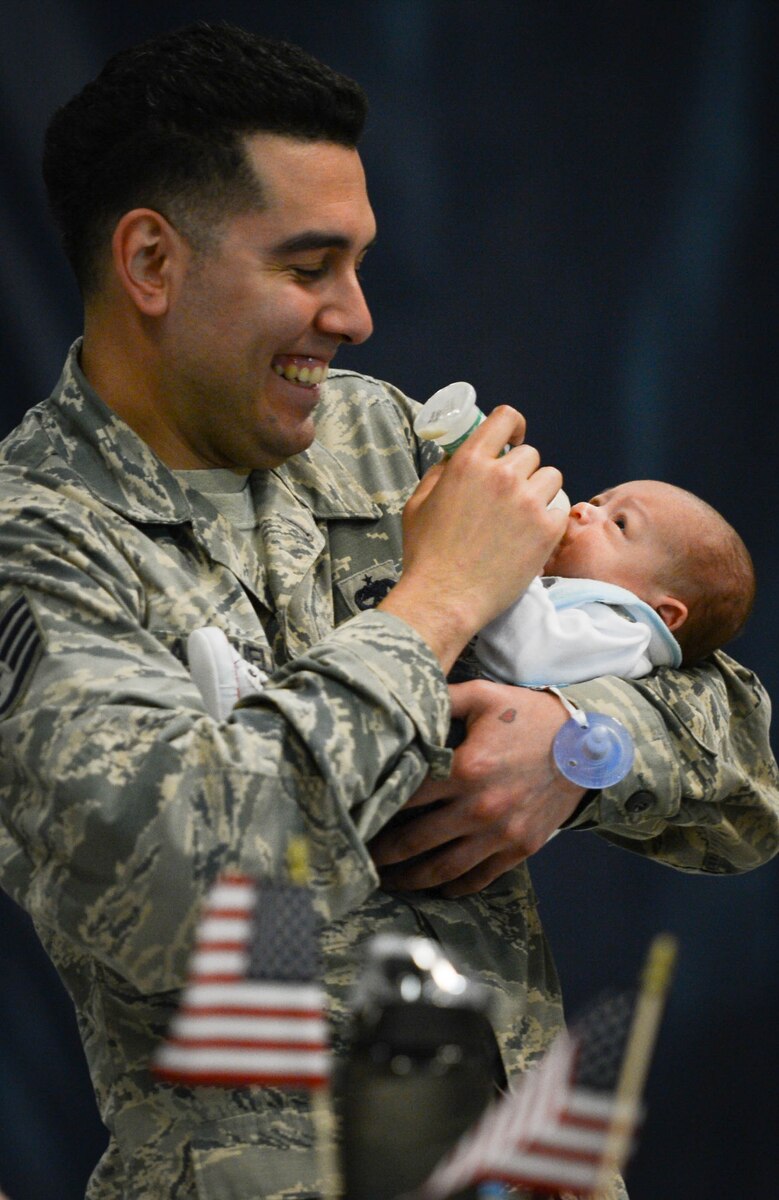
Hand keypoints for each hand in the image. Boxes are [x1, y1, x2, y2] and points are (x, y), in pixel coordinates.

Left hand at [369, 680, 585, 896]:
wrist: (586, 745)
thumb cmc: (530, 717)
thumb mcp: (484, 697)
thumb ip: (441, 699)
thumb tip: (401, 698)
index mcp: (466, 768)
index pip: (407, 795)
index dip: (378, 805)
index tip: (357, 813)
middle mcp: (480, 808)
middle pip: (416, 841)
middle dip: (382, 853)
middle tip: (359, 857)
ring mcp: (501, 833)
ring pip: (443, 869)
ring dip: (411, 879)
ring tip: (388, 880)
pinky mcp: (519, 848)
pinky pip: (478, 878)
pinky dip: (453, 887)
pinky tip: (436, 886)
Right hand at [379, 407, 565, 670]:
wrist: (445, 598)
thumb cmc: (426, 554)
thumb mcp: (419, 503)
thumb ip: (441, 472)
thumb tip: (457, 456)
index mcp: (469, 463)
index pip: (504, 418)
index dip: (512, 425)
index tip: (513, 439)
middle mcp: (503, 475)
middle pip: (530, 453)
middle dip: (520, 471)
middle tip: (508, 497)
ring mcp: (529, 502)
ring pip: (551, 477)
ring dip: (539, 492)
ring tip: (521, 518)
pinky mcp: (548, 529)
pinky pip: (561, 507)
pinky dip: (550, 518)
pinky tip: (531, 535)